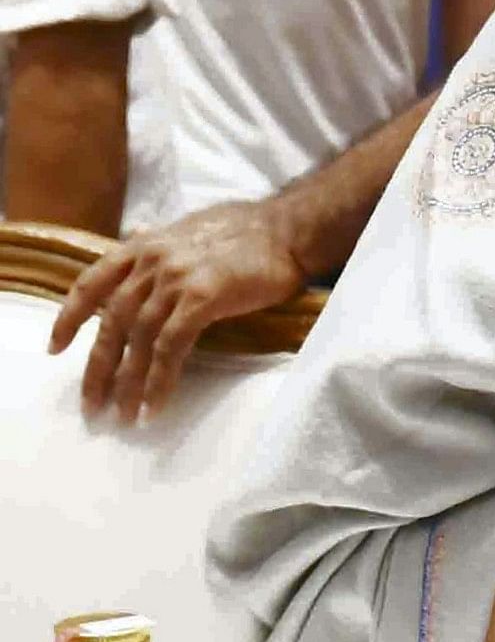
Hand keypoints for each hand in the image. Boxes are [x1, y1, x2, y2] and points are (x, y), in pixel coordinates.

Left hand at [49, 198, 307, 422]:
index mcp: (146, 244)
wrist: (291, 228)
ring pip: (138, 339)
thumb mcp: (192, 229)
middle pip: (113, 321)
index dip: (70, 317)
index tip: (57, 347)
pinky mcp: (203, 298)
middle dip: (98, 366)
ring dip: (128, 382)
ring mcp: (176, 279)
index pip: (92, 282)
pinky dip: (160, 380)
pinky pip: (171, 348)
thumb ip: (163, 245)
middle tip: (92, 402)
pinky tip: (155, 405)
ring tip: (125, 413)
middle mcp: (153, 260)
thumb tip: (143, 244)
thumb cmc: (251, 229)